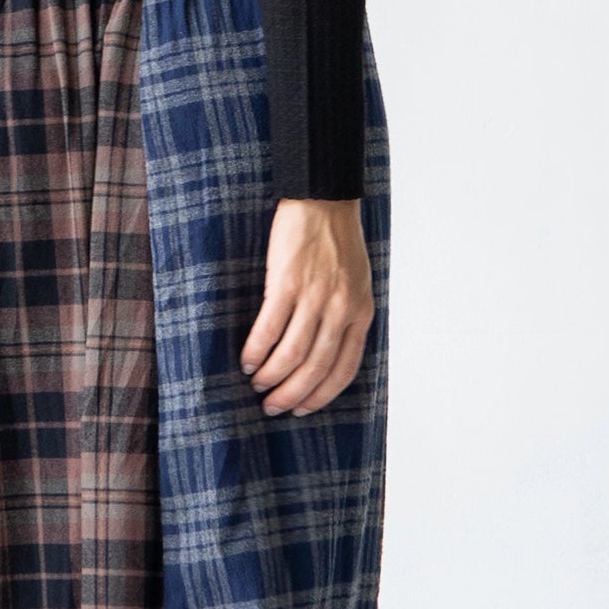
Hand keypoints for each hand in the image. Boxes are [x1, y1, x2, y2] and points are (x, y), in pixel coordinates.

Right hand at [240, 198, 372, 416]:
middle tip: (272, 407)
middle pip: (316, 368)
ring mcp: (314, 297)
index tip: (303, 409)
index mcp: (360, 313)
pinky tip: (248, 361)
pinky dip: (256, 351)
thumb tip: (326, 353)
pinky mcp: (287, 283)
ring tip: (258, 386)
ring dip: (272, 377)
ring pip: (292, 355)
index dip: (322, 395)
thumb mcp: (357, 283)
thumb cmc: (337, 241)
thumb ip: (346, 316)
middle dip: (292, 395)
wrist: (324, 199)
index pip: (344, 369)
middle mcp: (340, 310)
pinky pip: (269, 329)